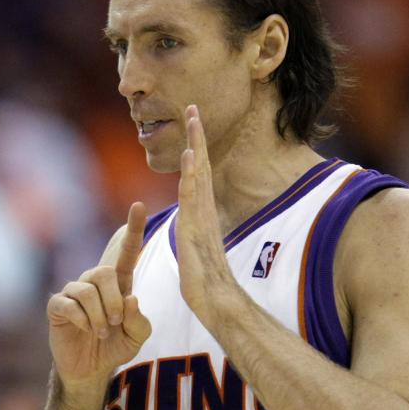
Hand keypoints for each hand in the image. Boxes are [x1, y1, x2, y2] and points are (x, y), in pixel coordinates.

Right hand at [47, 200, 150, 384]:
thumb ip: (140, 320)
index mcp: (118, 285)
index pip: (126, 253)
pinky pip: (69, 303)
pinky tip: (85, 330)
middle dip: (114, 301)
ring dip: (99, 315)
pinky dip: (82, 320)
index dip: (132, 230)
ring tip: (101, 332)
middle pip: (104, 272)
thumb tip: (131, 299)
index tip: (139, 205)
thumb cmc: (115, 346)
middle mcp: (94, 283)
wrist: (90, 369)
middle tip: (115, 323)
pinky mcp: (57, 307)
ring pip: (87, 290)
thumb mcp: (137, 337)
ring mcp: (74, 293)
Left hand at [176, 105, 236, 324]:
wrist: (217, 302)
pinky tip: (191, 154)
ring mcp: (203, 217)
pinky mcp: (197, 228)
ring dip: (196, 144)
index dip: (196, 148)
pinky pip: (194, 196)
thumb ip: (194, 236)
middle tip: (192, 106)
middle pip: (202, 165)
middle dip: (197, 135)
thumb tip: (191, 230)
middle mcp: (204, 210)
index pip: (198, 175)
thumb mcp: (196, 252)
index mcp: (202, 214)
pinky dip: (194, 174)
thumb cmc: (208, 284)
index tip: (191, 124)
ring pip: (199, 173)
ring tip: (192, 117)